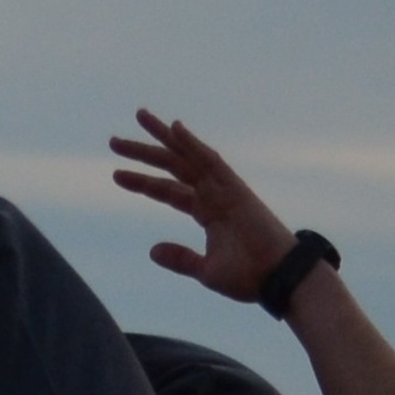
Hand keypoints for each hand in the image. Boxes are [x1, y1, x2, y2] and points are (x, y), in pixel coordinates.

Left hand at [110, 109, 298, 301]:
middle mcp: (213, 195)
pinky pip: (211, 161)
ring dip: (163, 137)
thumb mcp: (207, 270)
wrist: (279, 278)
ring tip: (139, 116)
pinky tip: (174, 128)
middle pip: (172, 166)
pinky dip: (192, 144)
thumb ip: (181, 259)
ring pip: (187, 157)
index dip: (142, 182)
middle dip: (144, 152)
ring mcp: (225, 189)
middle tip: (114, 141)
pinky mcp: (236, 189)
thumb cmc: (251, 277)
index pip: (167, 191)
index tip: (116, 174)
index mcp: (207, 213)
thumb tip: (152, 251)